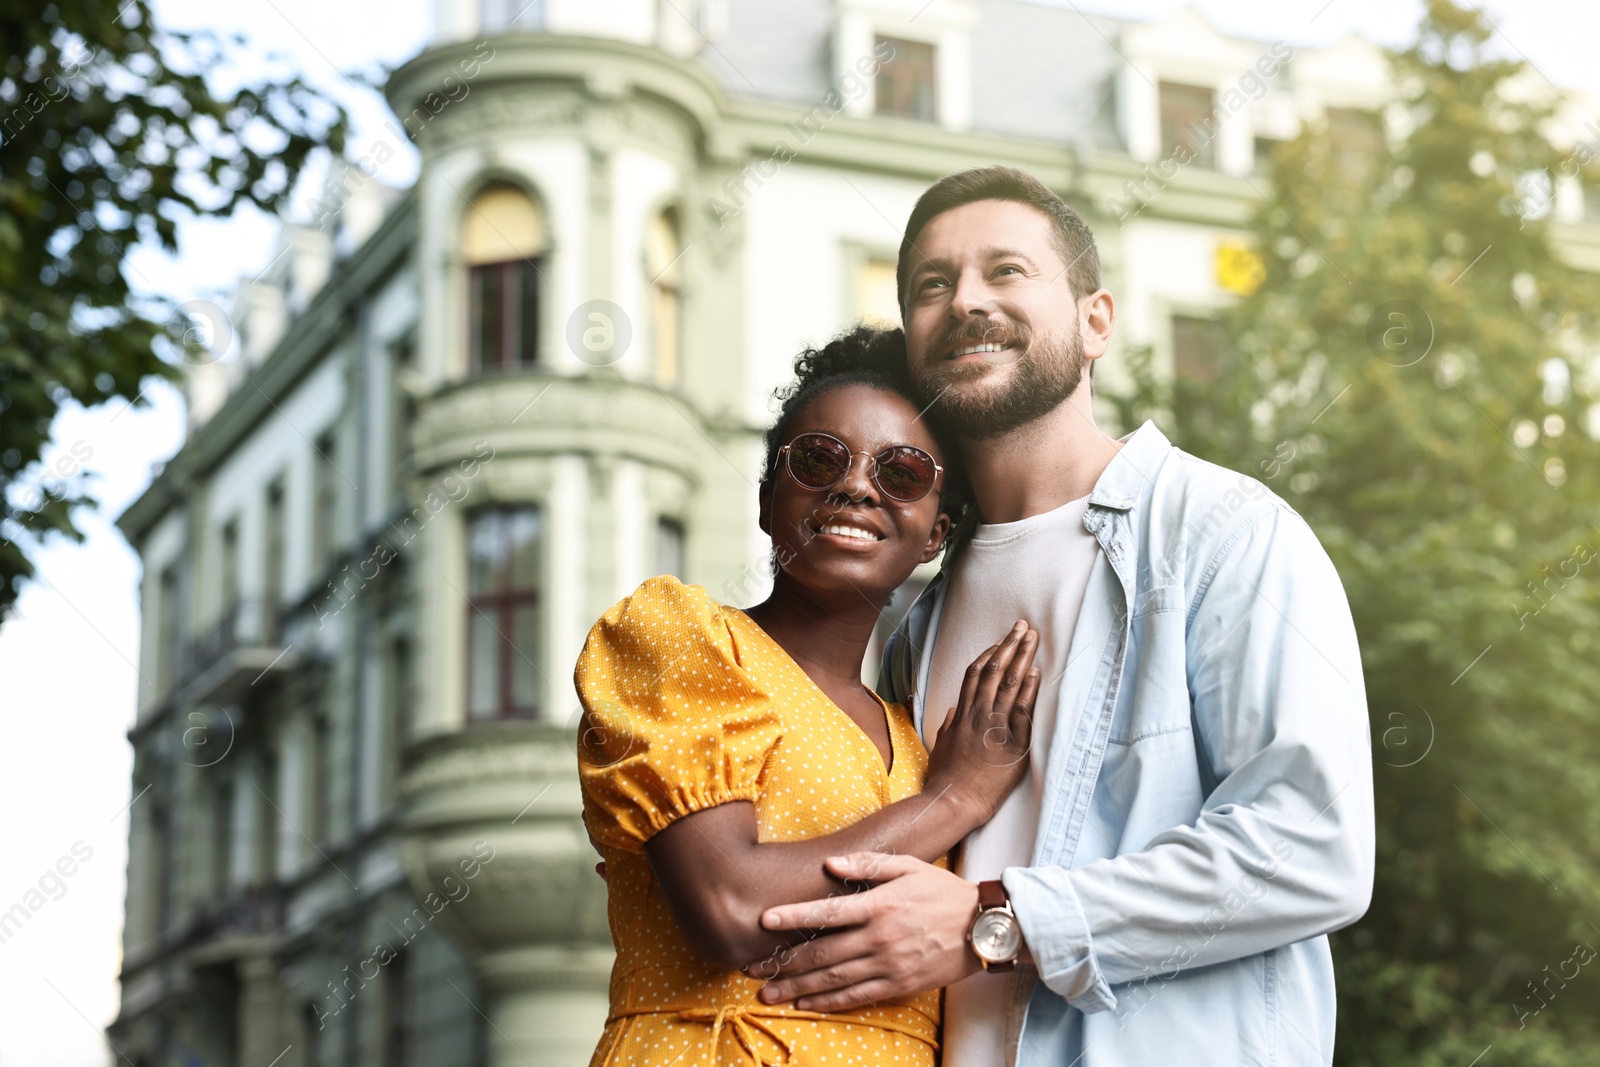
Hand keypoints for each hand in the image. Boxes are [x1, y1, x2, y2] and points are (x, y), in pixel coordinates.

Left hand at [751, 851, 981, 1011]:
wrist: (982, 928)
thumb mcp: (909, 866)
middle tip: (752, 967)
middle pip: (822, 952)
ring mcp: (888, 965)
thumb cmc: (942, 892)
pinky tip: (806, 1004)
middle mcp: (879, 938)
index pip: (827, 913)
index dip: (794, 916)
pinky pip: (857, 997)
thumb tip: (829, 864)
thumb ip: (868, 863)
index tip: (764, 920)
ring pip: (834, 979)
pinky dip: (829, 1003)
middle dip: (784, 961)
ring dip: (798, 988)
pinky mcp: (898, 985)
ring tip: (769, 993)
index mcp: (879, 905)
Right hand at [925, 620, 1038, 823]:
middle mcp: (979, 714)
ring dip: (1023, 657)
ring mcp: (996, 727)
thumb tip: (953, 710)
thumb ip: (948, 724)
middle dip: (1009, 645)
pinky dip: (1030, 690)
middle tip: (1022, 626)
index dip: (989, 654)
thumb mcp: (942, 745)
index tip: (999, 641)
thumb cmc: (947, 776)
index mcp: (962, 713)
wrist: (956, 800)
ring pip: (1010, 683)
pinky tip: (1037, 673)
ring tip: (1033, 639)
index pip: (975, 674)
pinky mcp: (1013, 743)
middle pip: (995, 670)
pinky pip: (1022, 710)